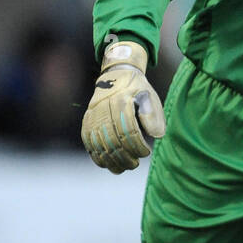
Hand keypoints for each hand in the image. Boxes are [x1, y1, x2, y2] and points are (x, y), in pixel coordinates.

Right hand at [81, 39, 165, 172]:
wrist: (116, 75)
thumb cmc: (137, 90)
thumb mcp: (149, 96)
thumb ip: (153, 115)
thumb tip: (157, 135)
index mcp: (121, 101)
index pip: (128, 131)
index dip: (138, 146)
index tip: (146, 152)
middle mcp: (103, 109)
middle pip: (113, 141)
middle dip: (126, 157)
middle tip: (136, 163)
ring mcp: (92, 116)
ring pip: (99, 145)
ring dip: (112, 160)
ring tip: (124, 167)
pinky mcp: (86, 122)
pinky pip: (89, 143)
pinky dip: (98, 157)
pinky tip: (108, 165)